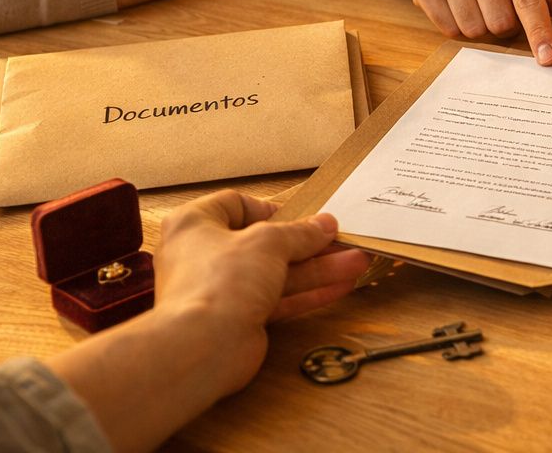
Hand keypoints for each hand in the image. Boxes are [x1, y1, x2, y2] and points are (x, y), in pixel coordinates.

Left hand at [153, 190, 369, 395]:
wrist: (202, 347)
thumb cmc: (222, 279)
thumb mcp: (269, 241)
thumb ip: (300, 232)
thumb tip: (325, 224)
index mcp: (195, 224)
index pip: (235, 205)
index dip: (271, 209)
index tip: (302, 216)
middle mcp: (203, 256)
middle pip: (264, 243)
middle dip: (308, 243)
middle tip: (341, 240)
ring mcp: (221, 290)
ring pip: (276, 273)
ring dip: (317, 268)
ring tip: (356, 263)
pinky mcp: (238, 319)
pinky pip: (277, 300)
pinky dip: (308, 293)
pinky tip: (341, 287)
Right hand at [407, 0, 551, 63]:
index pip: (528, 0)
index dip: (539, 32)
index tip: (548, 58)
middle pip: (502, 23)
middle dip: (506, 26)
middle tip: (499, 6)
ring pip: (475, 30)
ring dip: (482, 27)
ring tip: (477, 2)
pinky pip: (450, 31)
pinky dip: (458, 27)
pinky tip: (457, 3)